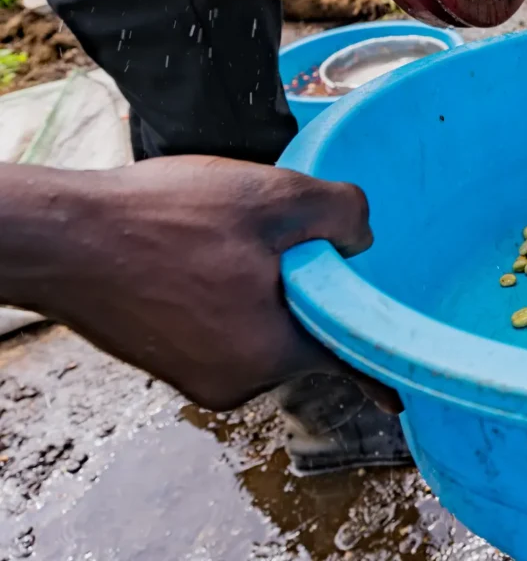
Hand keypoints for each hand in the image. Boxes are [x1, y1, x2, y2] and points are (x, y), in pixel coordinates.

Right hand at [1, 156, 387, 410]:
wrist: (63, 237)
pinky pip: (218, 329)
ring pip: (257, 329)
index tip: (399, 391)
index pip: (346, 361)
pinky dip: (223, 297)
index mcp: (271, 355)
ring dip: (260, 290)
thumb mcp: (277, 198)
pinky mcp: (164, 358)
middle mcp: (235, 381)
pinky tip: (202, 257)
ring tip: (229, 242)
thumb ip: (342, 216)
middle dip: (304, 292)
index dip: (374, 357)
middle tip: (287, 242)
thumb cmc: (166, 219)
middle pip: (300, 336)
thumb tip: (362, 239)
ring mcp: (194, 375)